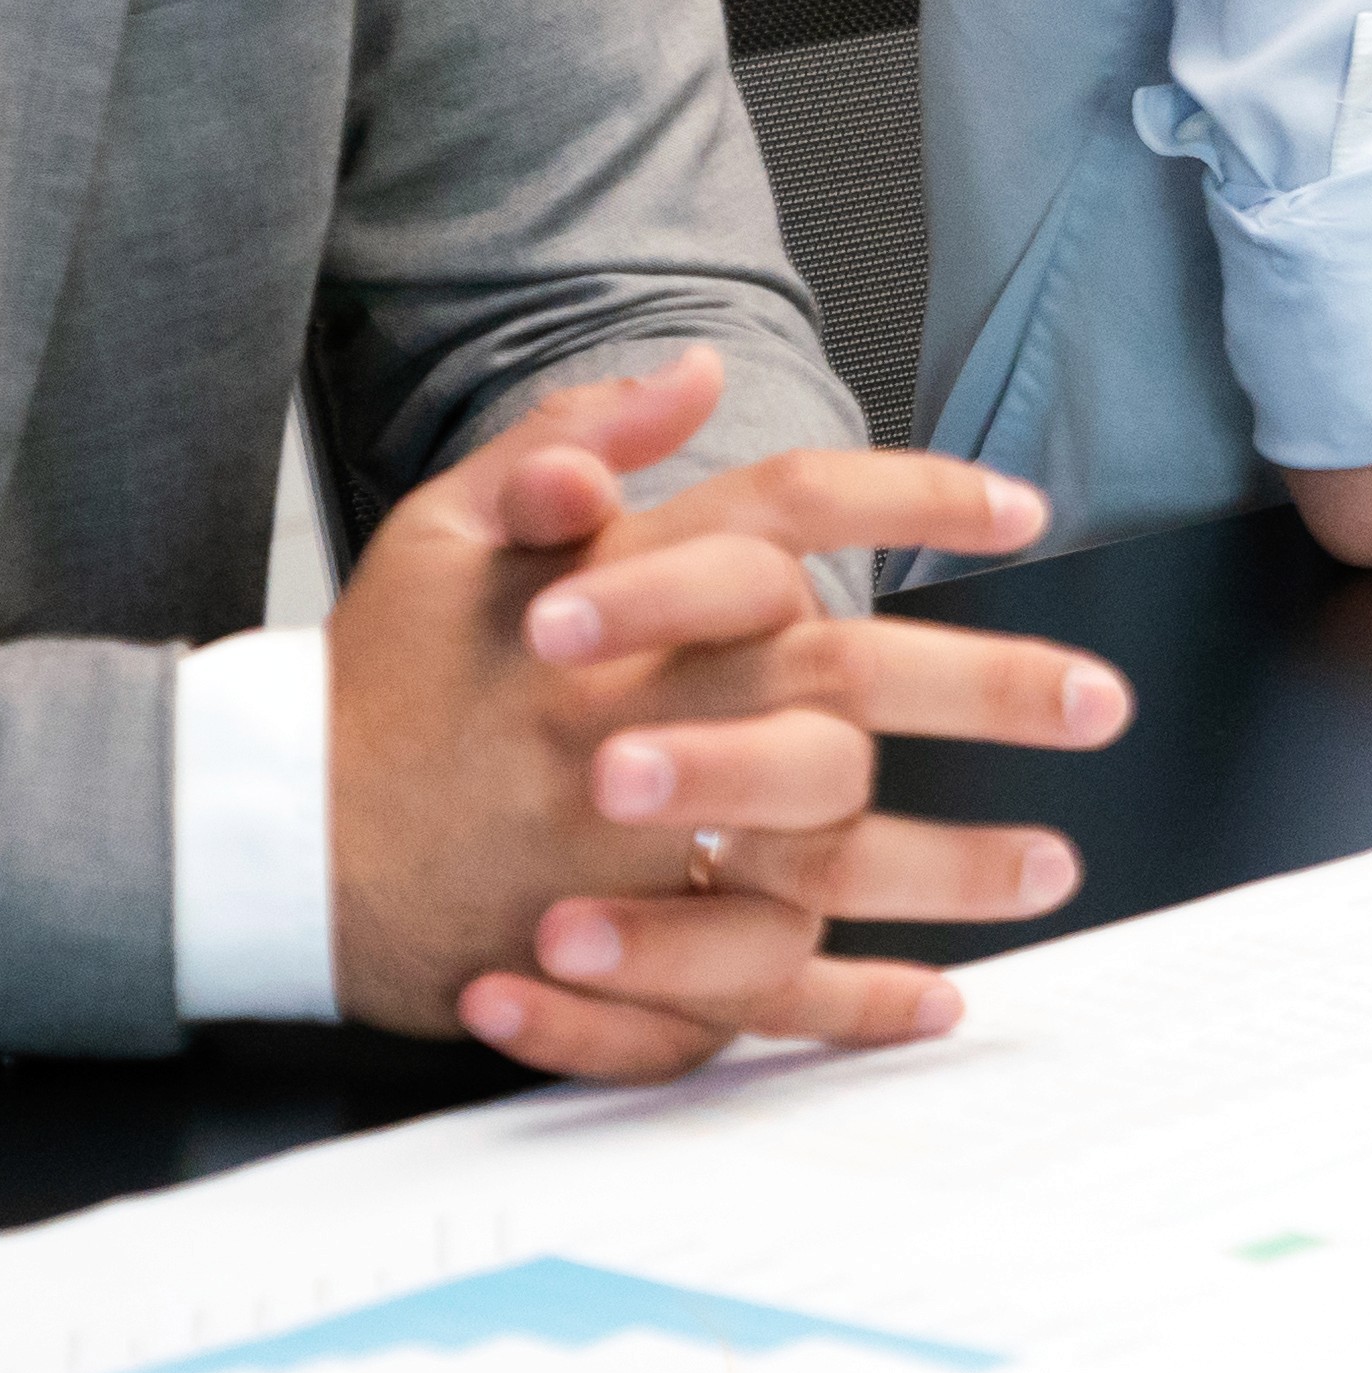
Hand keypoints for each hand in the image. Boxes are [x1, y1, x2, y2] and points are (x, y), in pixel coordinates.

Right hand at [326, 345, 1135, 1079]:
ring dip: (953, 864)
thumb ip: (571, 439)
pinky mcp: (622, 953)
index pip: (791, 513)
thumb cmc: (376, 683)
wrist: (273, 841)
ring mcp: (639, 848)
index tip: (1022, 506)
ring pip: (831, 850)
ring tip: (1049, 863)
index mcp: (615, 599)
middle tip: (1098, 701)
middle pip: (850, 681)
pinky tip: (937, 998)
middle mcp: (646, 716)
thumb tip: (692, 370)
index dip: (917, 498)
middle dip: (992, 688)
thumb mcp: (446, 527)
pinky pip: (762, 989)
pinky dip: (854, 1003)